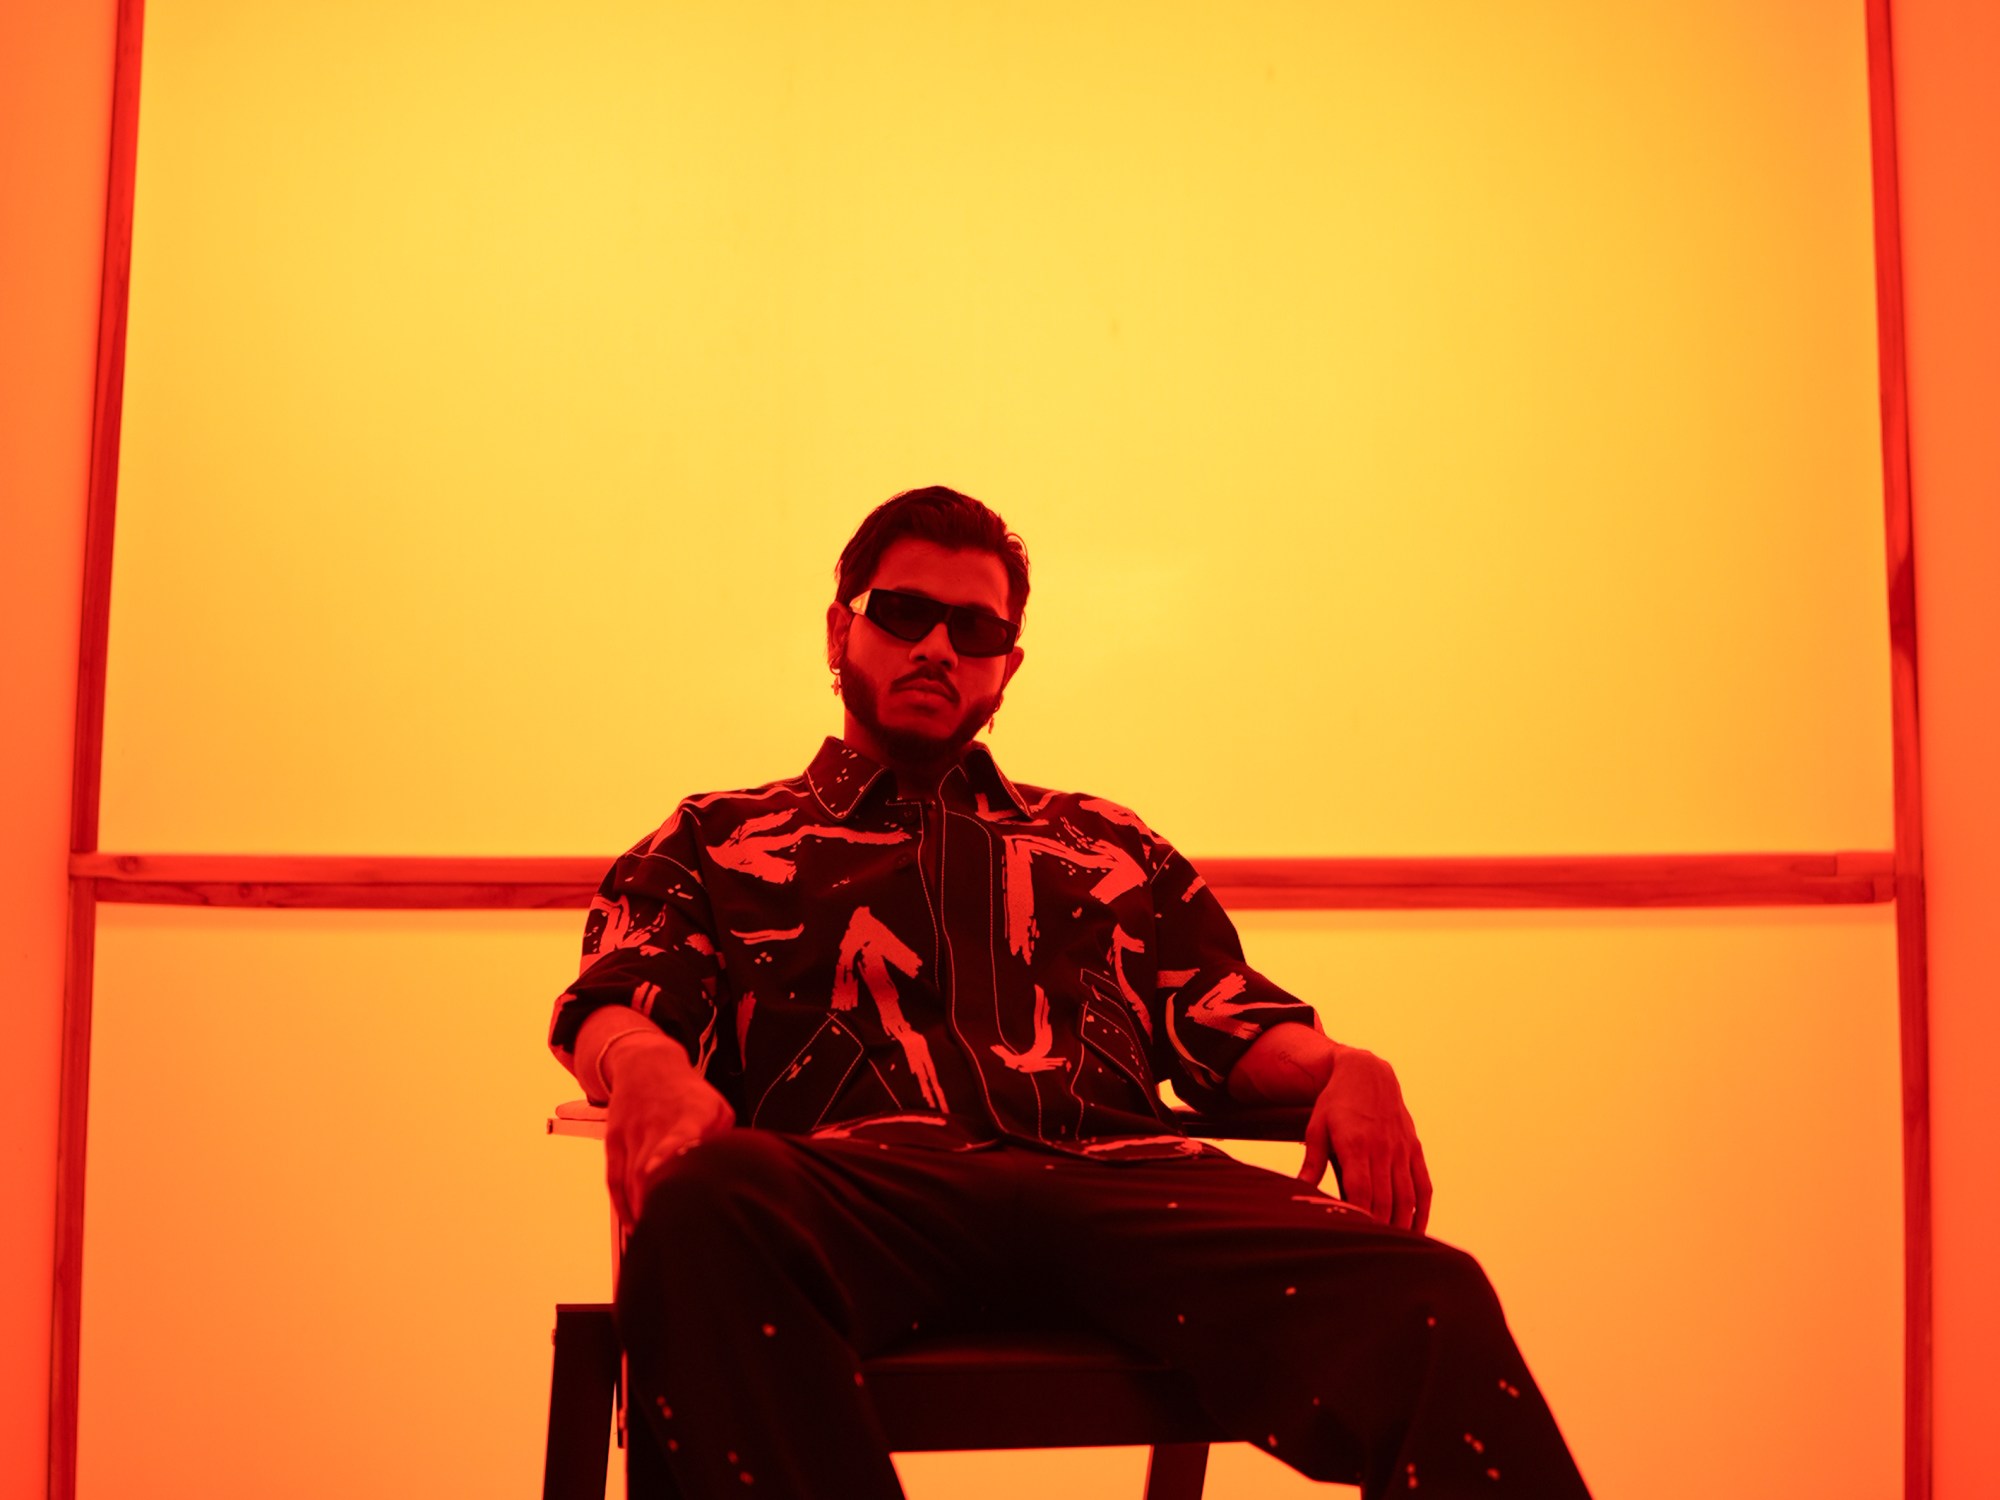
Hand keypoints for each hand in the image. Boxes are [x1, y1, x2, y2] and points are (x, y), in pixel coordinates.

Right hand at [602, 1039, 735, 1230]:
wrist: (646, 1064)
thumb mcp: (717, 1108)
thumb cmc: (686, 1093)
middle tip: (672, 1235)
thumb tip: (729, 1174)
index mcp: (688, 1115)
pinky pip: (614, 1180)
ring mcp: (631, 1134)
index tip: (662, 1177)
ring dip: (641, 1211)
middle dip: (657, 1205)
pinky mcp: (613, 1142)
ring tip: (656, 1236)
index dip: (669, 1158)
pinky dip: (622, 1206)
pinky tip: (635, 1223)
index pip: (679, 1137)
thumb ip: (723, 1141)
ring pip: (630, 1180)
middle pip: (649, 1171)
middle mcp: (655, 1124)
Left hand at [1297, 1043, 1431, 1232]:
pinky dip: (1422, 1211)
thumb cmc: (1335, 1103)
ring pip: (1407, 1197)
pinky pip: (1423, 1186)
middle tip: (1370, 1253)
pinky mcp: (1414, 1149)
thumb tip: (1299, 1190)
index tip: (1353, 1238)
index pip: (1361, 1190)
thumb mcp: (1316, 1128)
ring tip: (1392, 1251)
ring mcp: (1402, 1150)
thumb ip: (1312, 1162)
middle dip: (1379, 1230)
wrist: (1366, 1073)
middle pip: (1385, 1200)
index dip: (1360, 1216)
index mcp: (1356, 1145)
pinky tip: (1417, 1232)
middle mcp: (1383, 1149)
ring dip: (1401, 1226)